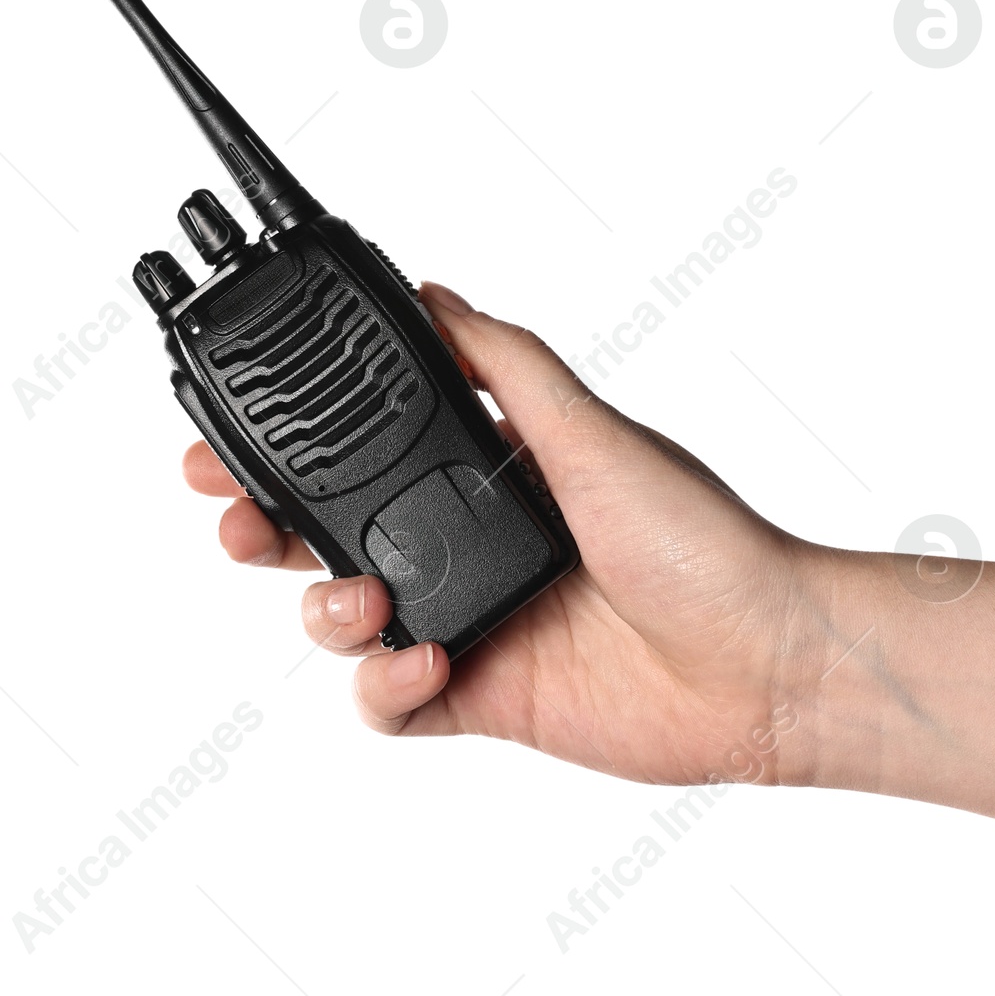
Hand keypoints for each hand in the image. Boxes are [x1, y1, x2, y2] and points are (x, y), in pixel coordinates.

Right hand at [184, 283, 812, 785]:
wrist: (763, 661)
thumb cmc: (703, 539)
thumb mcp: (596, 430)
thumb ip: (509, 364)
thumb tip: (435, 292)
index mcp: (492, 472)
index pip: (368, 452)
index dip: (292, 448)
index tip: (231, 436)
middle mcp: (472, 544)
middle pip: (332, 535)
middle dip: (265, 528)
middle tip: (231, 519)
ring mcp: (474, 621)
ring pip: (346, 622)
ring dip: (324, 613)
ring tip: (361, 600)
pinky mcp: (484, 698)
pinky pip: (391, 704)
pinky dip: (384, 688)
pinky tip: (429, 662)